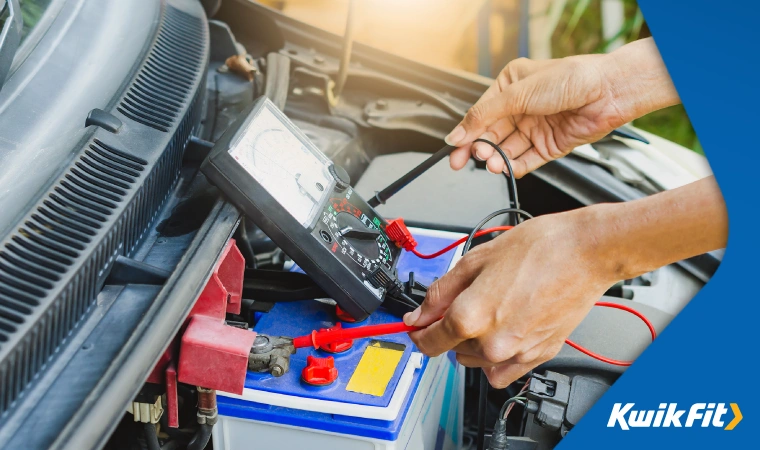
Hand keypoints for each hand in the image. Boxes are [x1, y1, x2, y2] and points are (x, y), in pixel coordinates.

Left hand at [404, 177, 727, 387]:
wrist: (585, 252)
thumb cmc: (540, 248)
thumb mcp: (477, 259)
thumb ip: (442, 291)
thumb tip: (420, 313)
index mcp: (470, 316)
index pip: (428, 341)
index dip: (417, 331)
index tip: (416, 325)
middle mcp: (492, 342)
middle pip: (451, 348)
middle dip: (450, 327)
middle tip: (467, 298)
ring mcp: (517, 352)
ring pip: (475, 360)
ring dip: (472, 342)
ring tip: (492, 307)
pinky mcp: (538, 355)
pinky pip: (502, 372)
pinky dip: (495, 358)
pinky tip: (503, 331)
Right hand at [446, 38, 679, 176]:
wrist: (608, 92)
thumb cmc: (570, 79)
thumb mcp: (518, 93)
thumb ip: (484, 116)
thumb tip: (458, 133)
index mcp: (511, 85)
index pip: (481, 113)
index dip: (467, 131)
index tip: (454, 147)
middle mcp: (522, 106)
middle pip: (491, 134)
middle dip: (478, 148)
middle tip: (465, 161)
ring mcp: (535, 127)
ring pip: (507, 149)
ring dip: (496, 158)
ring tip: (491, 163)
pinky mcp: (549, 145)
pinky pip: (525, 160)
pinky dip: (514, 166)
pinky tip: (505, 168)